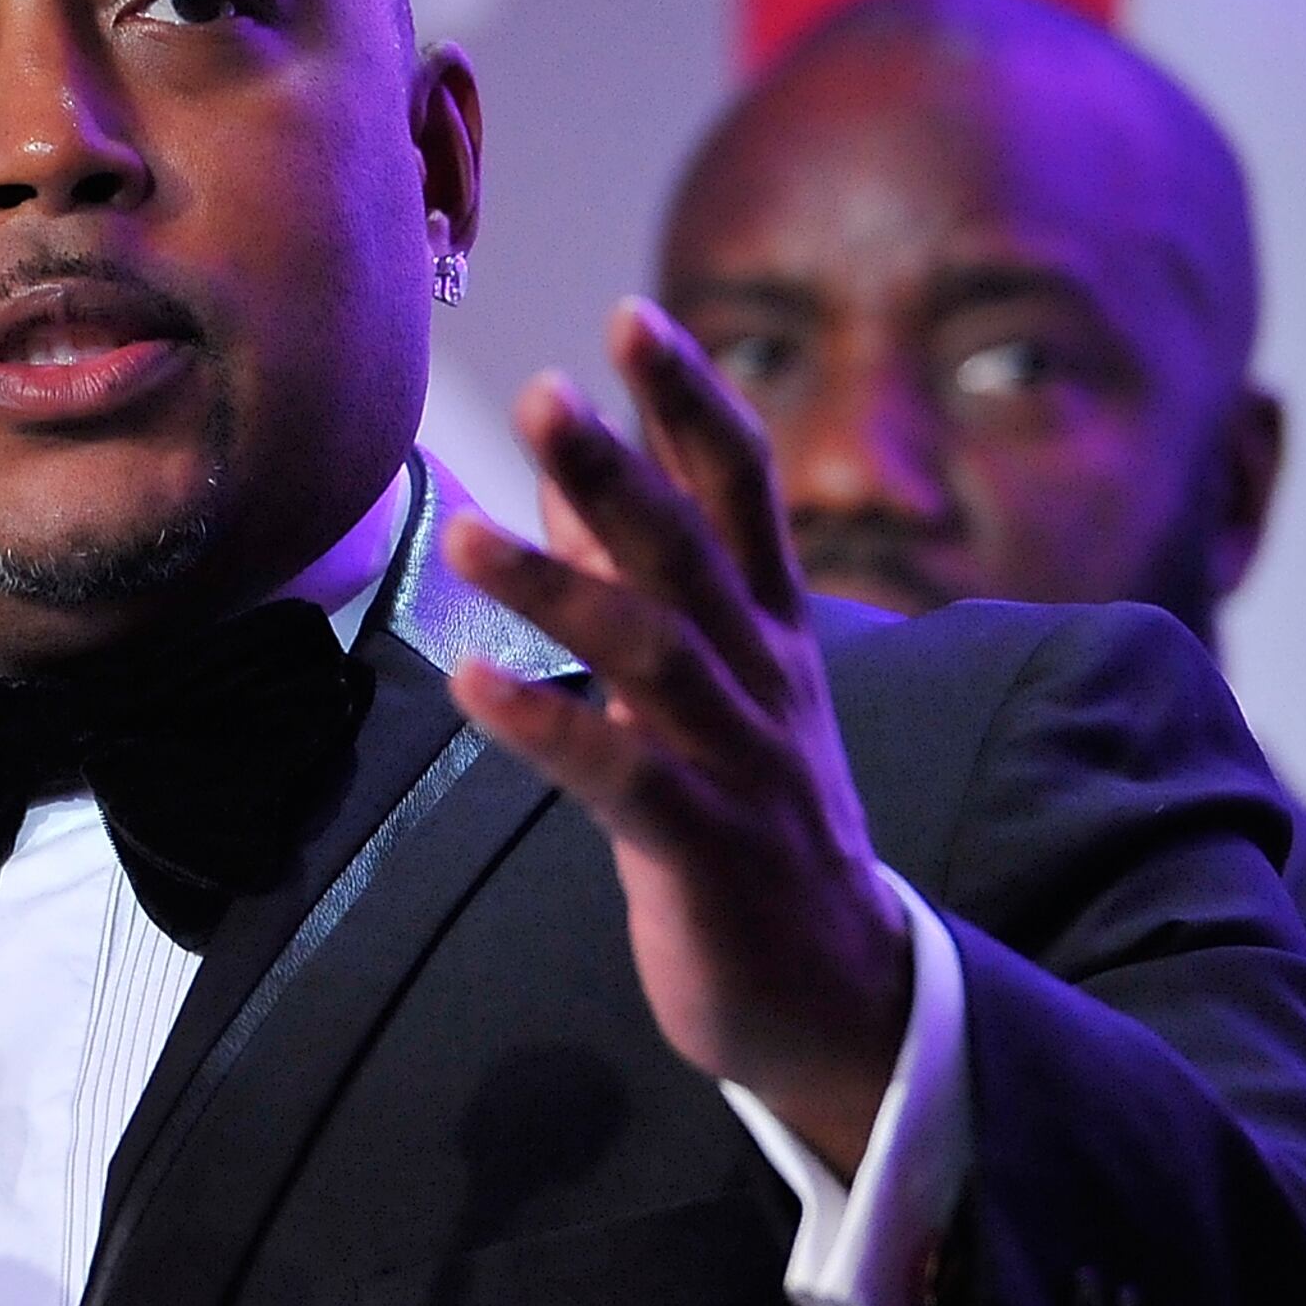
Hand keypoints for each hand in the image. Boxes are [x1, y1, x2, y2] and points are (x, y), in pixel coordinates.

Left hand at [442, 299, 911, 1169]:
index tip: (633, 311)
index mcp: (768, 632)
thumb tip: (577, 463)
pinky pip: (618, 779)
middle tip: (557, 387)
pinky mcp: (703, 851)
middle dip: (628, 467)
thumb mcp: (709, 682)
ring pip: (653, 656)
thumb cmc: (753, 819)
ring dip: (559, 590)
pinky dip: (545, 728)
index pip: (741, 490)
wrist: (840, 994)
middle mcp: (762, 682)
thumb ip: (639, 572)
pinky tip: (470, 684)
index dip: (691, 400)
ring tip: (465, 534)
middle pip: (697, 553)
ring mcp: (738, 765)